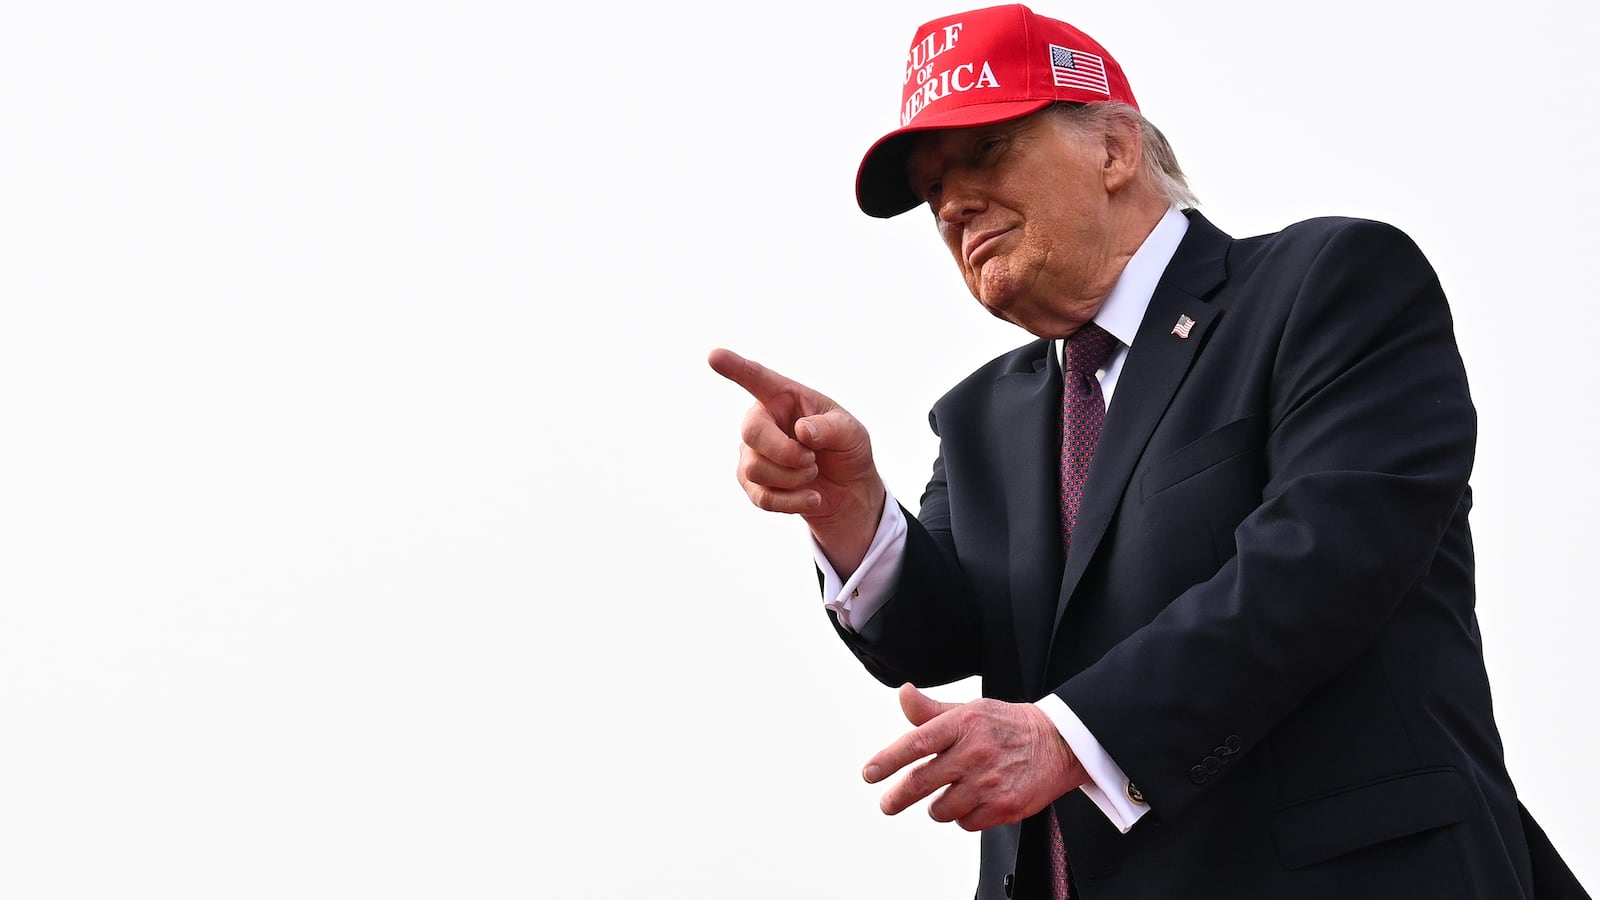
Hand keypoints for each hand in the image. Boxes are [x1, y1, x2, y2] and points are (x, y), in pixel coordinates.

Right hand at [707, 348, 884, 573]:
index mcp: (784, 398)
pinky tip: (812, 497)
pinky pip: (762, 497)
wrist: (849, 491)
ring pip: (754, 469)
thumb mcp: (852, 433)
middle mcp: (763, 421)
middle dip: (785, 452)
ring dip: (793, 478)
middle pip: (751, 432)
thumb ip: (830, 428)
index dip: (735, 367)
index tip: (714, 356)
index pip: (756, 378)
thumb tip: (801, 432)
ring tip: (813, 474)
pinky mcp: (754, 485)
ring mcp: (753, 454)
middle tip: (812, 460)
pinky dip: (792, 501)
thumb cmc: (847, 450)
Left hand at [863, 683, 1088, 831]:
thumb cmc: (1007, 725)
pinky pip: (966, 823)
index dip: (889, 759)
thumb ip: (931, 711)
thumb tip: (903, 693)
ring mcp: (991, 781)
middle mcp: (976, 751)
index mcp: (964, 722)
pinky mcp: (1005, 807)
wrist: (1060, 743)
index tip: (870, 773)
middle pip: (922, 781)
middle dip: (897, 797)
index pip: (917, 742)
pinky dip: (963, 816)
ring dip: (938, 806)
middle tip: (887, 804)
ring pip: (942, 808)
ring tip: (950, 793)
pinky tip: (974, 800)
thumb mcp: (969, 709)